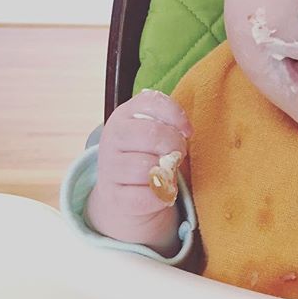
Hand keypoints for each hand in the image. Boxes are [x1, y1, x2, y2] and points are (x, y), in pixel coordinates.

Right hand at [85, 90, 192, 255]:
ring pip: (148, 167)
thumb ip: (169, 124)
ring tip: (167, 175)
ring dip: (167, 174)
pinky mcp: (113, 196)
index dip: (176, 115)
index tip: (188, 131)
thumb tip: (185, 131)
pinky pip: (147, 196)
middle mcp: (112, 137)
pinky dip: (161, 197)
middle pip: (152, 133)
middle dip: (175, 145)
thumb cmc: (148, 155)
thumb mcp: (155, 132)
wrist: (123, 192)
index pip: (151, 101)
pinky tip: (160, 193)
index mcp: (124, 115)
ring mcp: (109, 167)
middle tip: (178, 155)